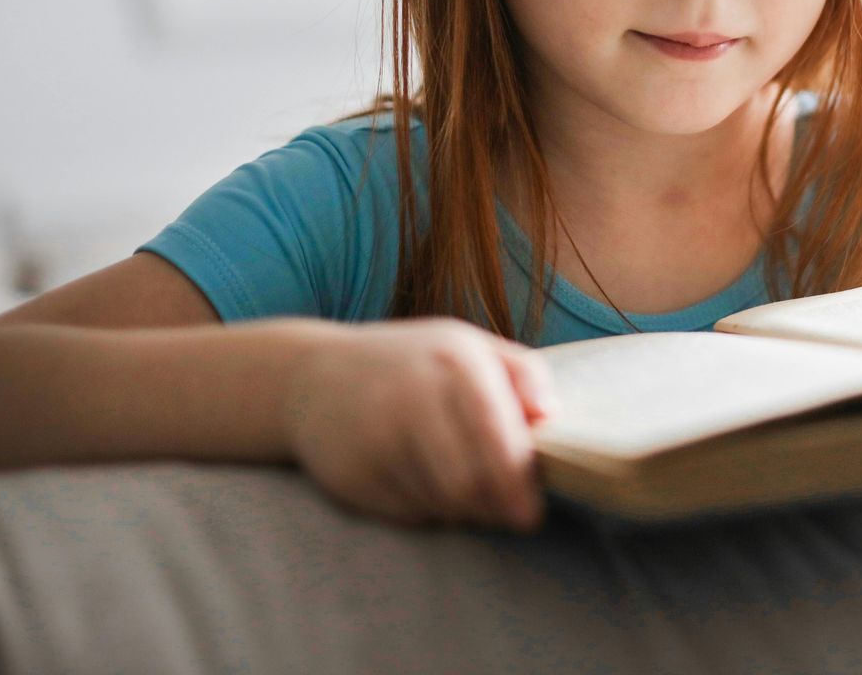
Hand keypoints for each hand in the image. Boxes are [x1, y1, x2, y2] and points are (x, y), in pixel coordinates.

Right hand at [281, 316, 558, 532]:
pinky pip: (408, 512)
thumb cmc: (409, 362)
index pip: (499, 440)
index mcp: (455, 361)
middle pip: (472, 482)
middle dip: (497, 507)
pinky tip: (424, 485)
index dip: (519, 484)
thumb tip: (550, 417)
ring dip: (464, 510)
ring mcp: (377, 436)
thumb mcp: (469, 347)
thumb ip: (522, 373)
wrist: (310, 376)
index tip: (533, 513)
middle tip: (508, 515)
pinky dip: (427, 510)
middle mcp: (413, 395)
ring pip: (442, 502)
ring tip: (467, 493)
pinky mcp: (351, 472)